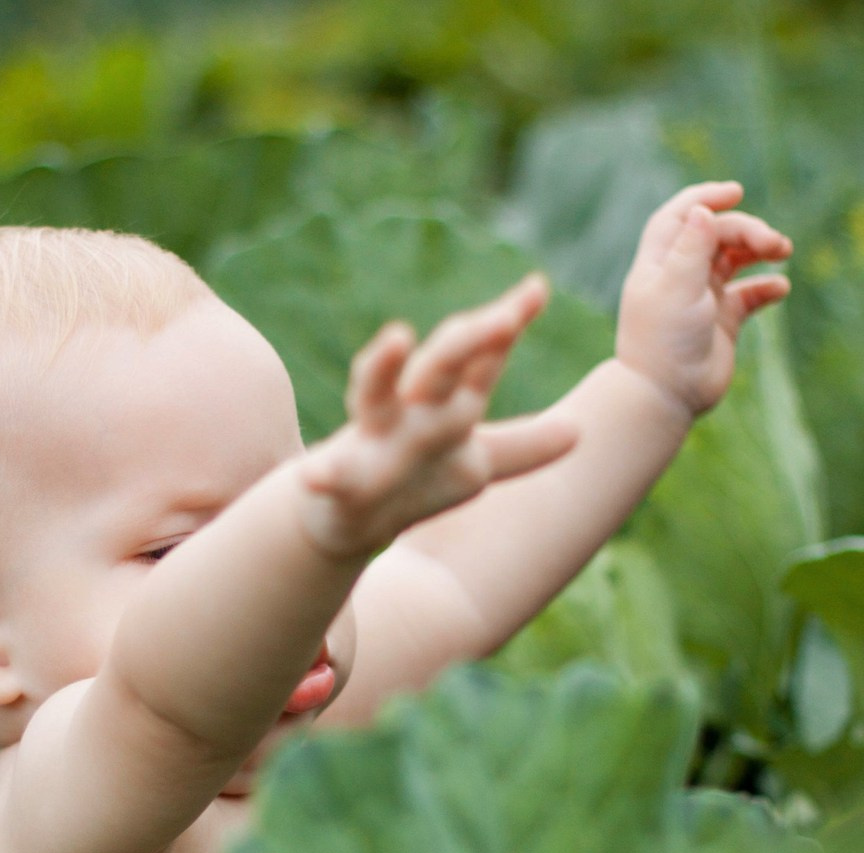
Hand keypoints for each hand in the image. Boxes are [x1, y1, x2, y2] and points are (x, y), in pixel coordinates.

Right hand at [298, 275, 577, 558]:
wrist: (345, 522)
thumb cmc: (412, 483)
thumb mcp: (475, 466)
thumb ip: (521, 446)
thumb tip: (579, 431)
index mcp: (445, 408)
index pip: (482, 361)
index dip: (508, 326)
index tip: (537, 289)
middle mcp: (409, 413)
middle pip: (440, 367)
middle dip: (468, 341)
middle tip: (504, 318)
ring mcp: (370, 441)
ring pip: (375, 396)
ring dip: (384, 365)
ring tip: (397, 336)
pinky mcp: (335, 480)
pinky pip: (326, 474)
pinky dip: (320, 474)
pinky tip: (314, 477)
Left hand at [616, 180, 792, 417]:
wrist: (665, 396)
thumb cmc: (664, 341)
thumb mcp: (676, 288)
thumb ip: (691, 248)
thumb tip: (701, 210)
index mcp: (658, 265)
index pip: (678, 218)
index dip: (703, 199)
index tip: (736, 192)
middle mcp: (678, 278)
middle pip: (715, 234)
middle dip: (747, 229)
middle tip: (774, 244)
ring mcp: (701, 299)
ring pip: (734, 259)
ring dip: (759, 249)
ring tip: (782, 252)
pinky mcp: (721, 322)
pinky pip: (749, 294)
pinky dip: (766, 286)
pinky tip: (778, 288)